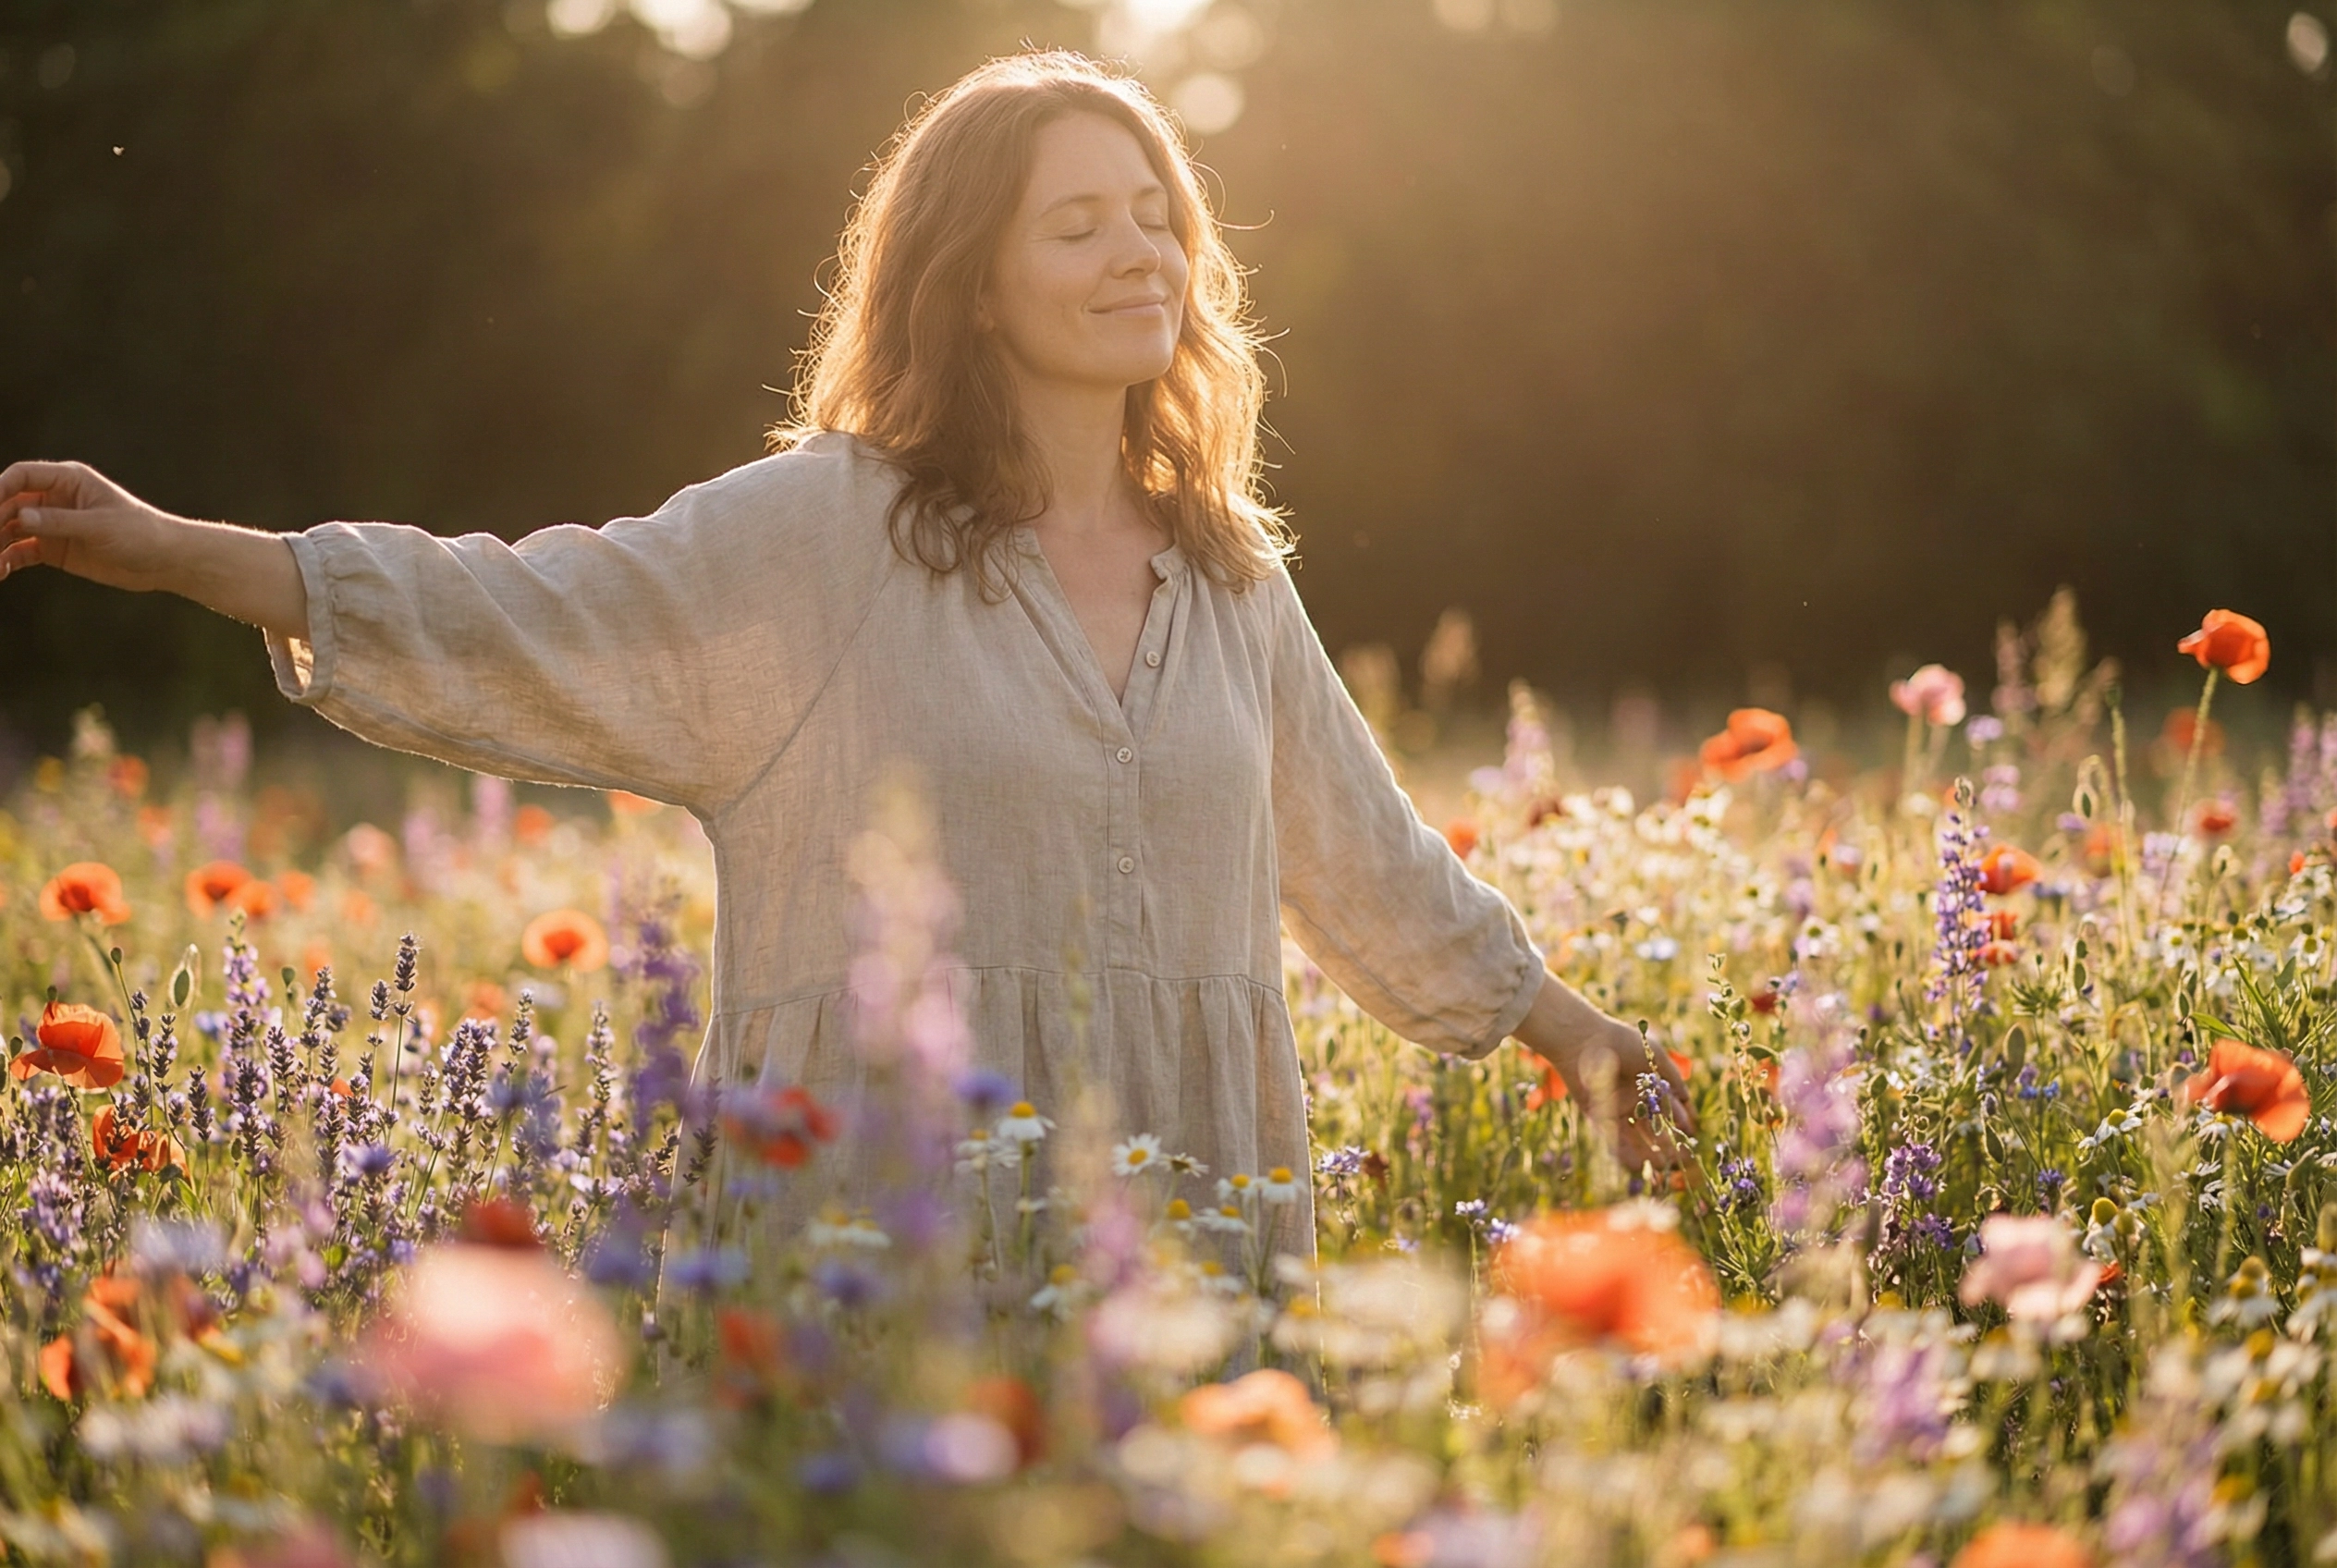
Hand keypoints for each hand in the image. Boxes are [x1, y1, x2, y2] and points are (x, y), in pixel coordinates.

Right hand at [0, 460, 182, 591]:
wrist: (164, 561)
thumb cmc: (140, 534)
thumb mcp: (101, 526)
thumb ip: (60, 522)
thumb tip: (20, 517)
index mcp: (68, 481)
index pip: (22, 476)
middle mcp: (54, 499)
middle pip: (8, 503)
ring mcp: (52, 524)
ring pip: (10, 529)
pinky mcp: (53, 548)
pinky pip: (21, 551)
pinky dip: (6, 560)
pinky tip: (0, 572)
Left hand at [1513, 973, 1695, 1176]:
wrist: (1585, 1041)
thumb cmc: (1622, 1042)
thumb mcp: (1654, 1055)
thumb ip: (1673, 1077)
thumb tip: (1687, 1098)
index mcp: (1649, 1083)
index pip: (1670, 1107)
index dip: (1681, 1121)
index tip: (1692, 1135)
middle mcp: (1634, 1097)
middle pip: (1655, 1125)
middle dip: (1669, 1142)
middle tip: (1682, 1159)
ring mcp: (1617, 1108)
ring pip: (1637, 1136)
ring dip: (1650, 1152)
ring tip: (1664, 1168)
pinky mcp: (1599, 1115)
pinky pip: (1615, 1139)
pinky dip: (1626, 1154)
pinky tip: (1639, 1166)